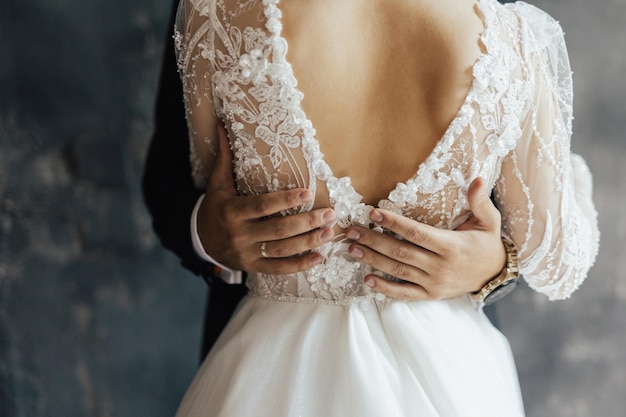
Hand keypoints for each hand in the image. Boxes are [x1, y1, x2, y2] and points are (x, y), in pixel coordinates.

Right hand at [197, 123, 335, 273]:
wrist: (200, 240)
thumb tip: (222, 124)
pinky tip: (318, 258)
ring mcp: (247, 254)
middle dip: (306, 223)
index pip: (262, 206)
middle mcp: (239, 235)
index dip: (285, 201)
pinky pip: (278, 269)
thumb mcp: (217, 183)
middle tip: (329, 214)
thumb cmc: (215, 207)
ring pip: (281, 250)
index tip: (307, 193)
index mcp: (232, 211)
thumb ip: (224, 156)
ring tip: (328, 232)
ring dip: (308, 242)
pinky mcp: (253, 267)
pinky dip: (299, 266)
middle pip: (277, 230)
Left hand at [345, 177, 505, 300]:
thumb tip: (477, 179)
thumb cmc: (486, 243)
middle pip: (401, 251)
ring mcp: (434, 283)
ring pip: (398, 271)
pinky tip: (367, 280)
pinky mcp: (430, 294)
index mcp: (451, 246)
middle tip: (351, 231)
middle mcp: (440, 266)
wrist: (494, 274)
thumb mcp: (489, 220)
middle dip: (374, 240)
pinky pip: (404, 293)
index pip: (416, 233)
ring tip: (352, 249)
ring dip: (373, 260)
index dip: (394, 223)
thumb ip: (480, 201)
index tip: (373, 213)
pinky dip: (385, 288)